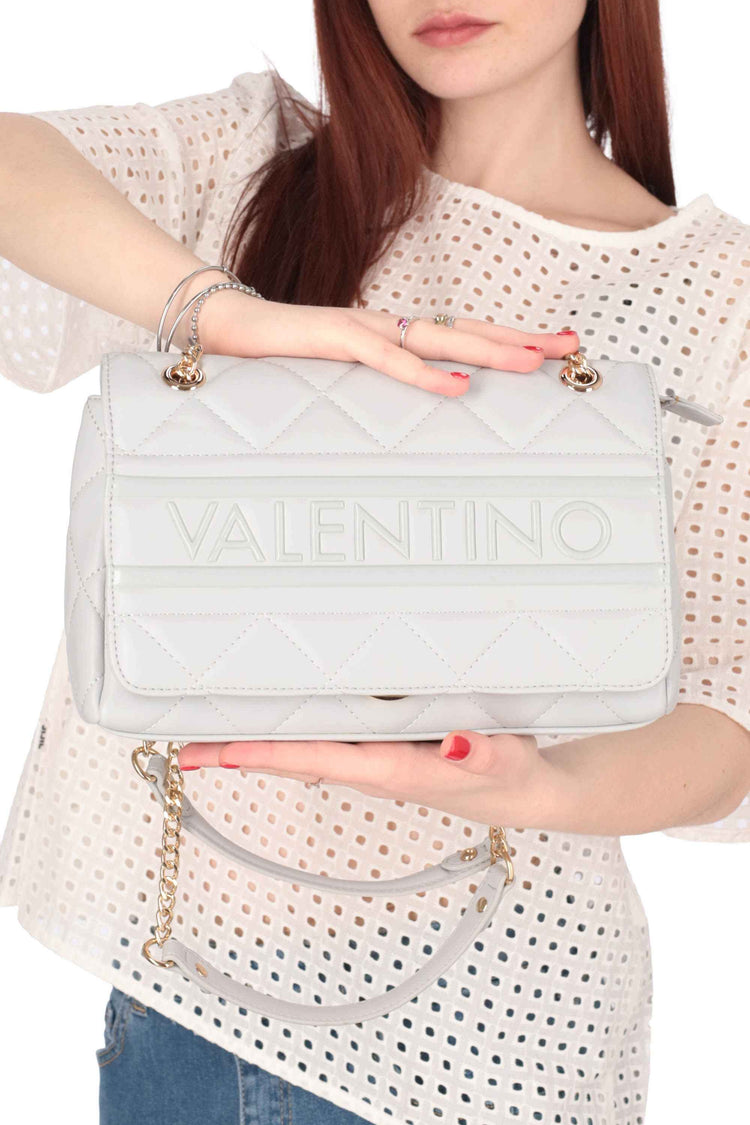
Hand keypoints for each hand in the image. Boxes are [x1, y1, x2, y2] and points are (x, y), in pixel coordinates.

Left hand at [177, 729, 556, 827]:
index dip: (265, 753)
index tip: (218, 751)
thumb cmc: (515, 779)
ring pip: (308, 749)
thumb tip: (454, 742)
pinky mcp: (387, 747)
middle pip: (296, 757)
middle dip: (243, 752)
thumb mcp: (510, 766)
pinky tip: (281, 712)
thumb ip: (484, 756)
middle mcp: (373, 765)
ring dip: (263, 740)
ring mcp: (376, 758)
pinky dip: (296, 728)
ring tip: (215, 725)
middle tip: (186, 743)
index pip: (316, 759)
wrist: (529, 794)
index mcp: (392, 768)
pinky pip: (330, 738)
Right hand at [181, 275, 578, 397]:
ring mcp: (363, 328)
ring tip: (534, 361)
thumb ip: (378, 384)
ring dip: (488, 350)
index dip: (511, 339)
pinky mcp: (334, 340)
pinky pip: (386, 358)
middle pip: (469, 330)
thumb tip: (415, 403)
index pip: (464, 334)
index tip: (557, 348)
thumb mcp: (341, 376)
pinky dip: (422, 373)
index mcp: (395, 333)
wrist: (222, 326)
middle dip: (522, 339)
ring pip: (439, 338)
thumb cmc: (283, 354)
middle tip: (573, 346)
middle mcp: (389, 325)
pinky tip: (457, 386)